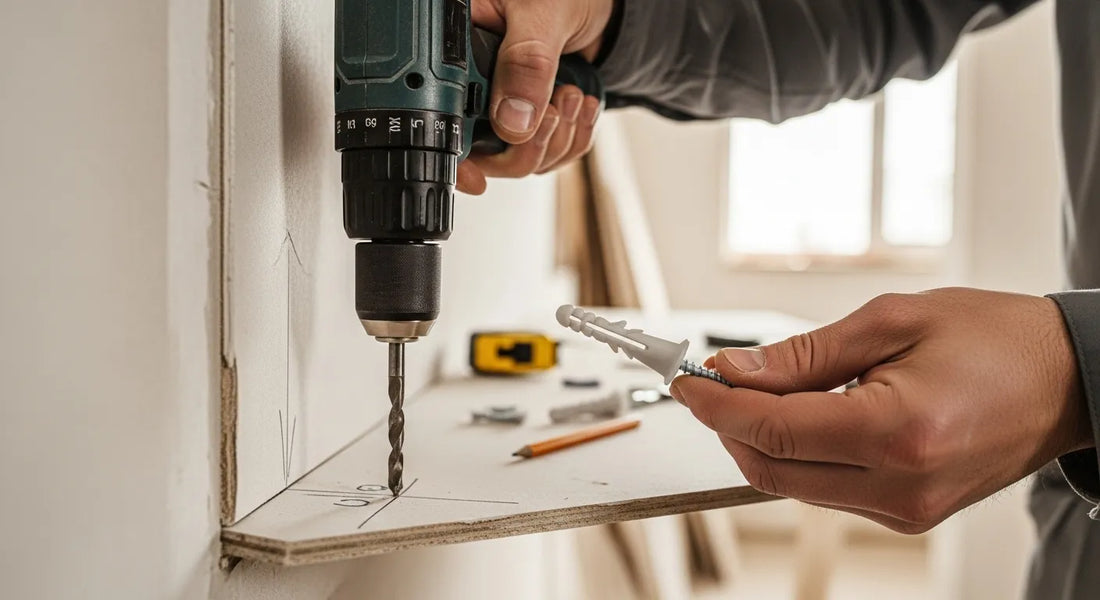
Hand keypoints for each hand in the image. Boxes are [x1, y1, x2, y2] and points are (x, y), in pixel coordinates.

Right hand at [458, 0, 611, 193]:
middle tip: (552, 107)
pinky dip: (573, 138)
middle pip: (485, 154)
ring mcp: (504, 107)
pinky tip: (578, 104)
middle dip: (528, 144)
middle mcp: (476, 86)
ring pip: (522, 161)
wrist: (604, 4)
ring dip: (556, 138)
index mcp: (457, 53)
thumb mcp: (541, 12)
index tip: (477, 176)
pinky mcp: (534, 120)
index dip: (457, 155)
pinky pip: (551, 156)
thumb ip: (527, 62)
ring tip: (569, 93)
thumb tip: (512, 119)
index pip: (442, 118)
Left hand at [671, 288, 1090, 533]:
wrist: (1066, 381)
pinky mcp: (906, 514)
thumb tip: (736, 370)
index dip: (717, 405)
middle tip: (711, 381)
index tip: (689, 380)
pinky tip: (800, 416)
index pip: (773, 430)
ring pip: (792, 485)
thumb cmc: (995, 340)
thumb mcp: (892, 322)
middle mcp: (900, 485)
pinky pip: (825, 489)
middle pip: (770, 469)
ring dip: (760, 441)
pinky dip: (798, 454)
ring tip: (755, 391)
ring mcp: (904, 509)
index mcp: (898, 432)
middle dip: (729, 426)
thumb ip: (805, 355)